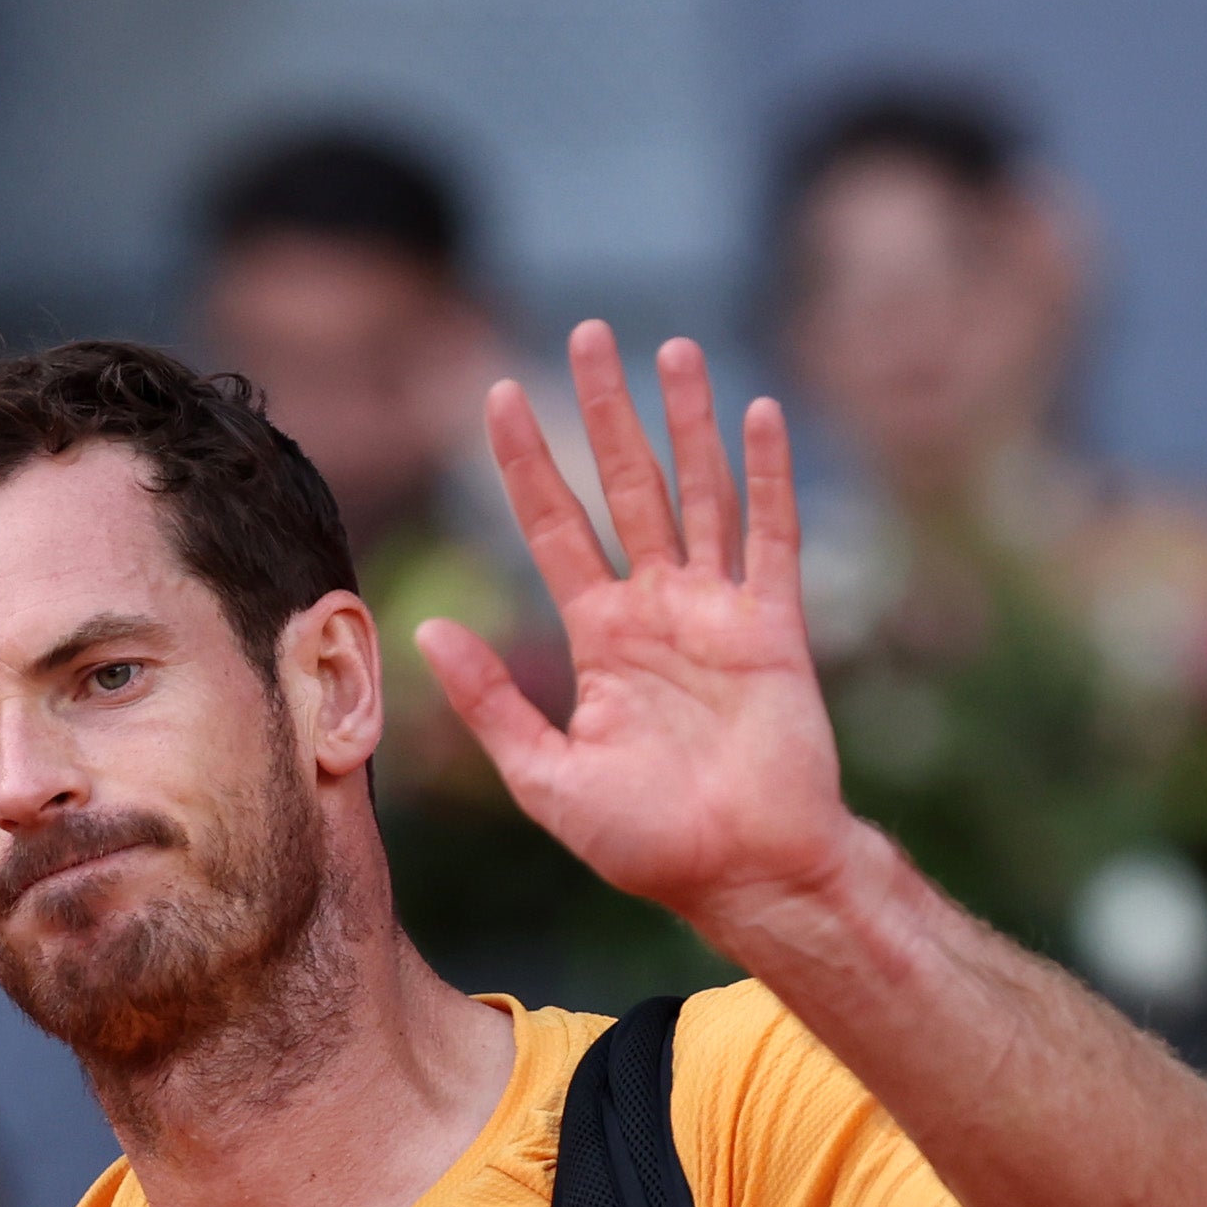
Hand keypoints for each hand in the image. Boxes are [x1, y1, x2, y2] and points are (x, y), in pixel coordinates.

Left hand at [414, 324, 868, 947]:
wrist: (746, 874)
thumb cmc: (649, 845)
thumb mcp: (546, 777)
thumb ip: (492, 703)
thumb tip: (431, 631)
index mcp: (600, 639)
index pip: (555, 527)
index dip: (527, 463)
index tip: (500, 396)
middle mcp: (657, 610)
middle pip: (625, 486)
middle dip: (606, 411)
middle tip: (588, 332)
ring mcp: (718, 612)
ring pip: (698, 492)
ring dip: (686, 420)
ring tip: (671, 348)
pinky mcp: (775, 626)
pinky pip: (770, 535)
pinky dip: (767, 474)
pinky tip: (757, 411)